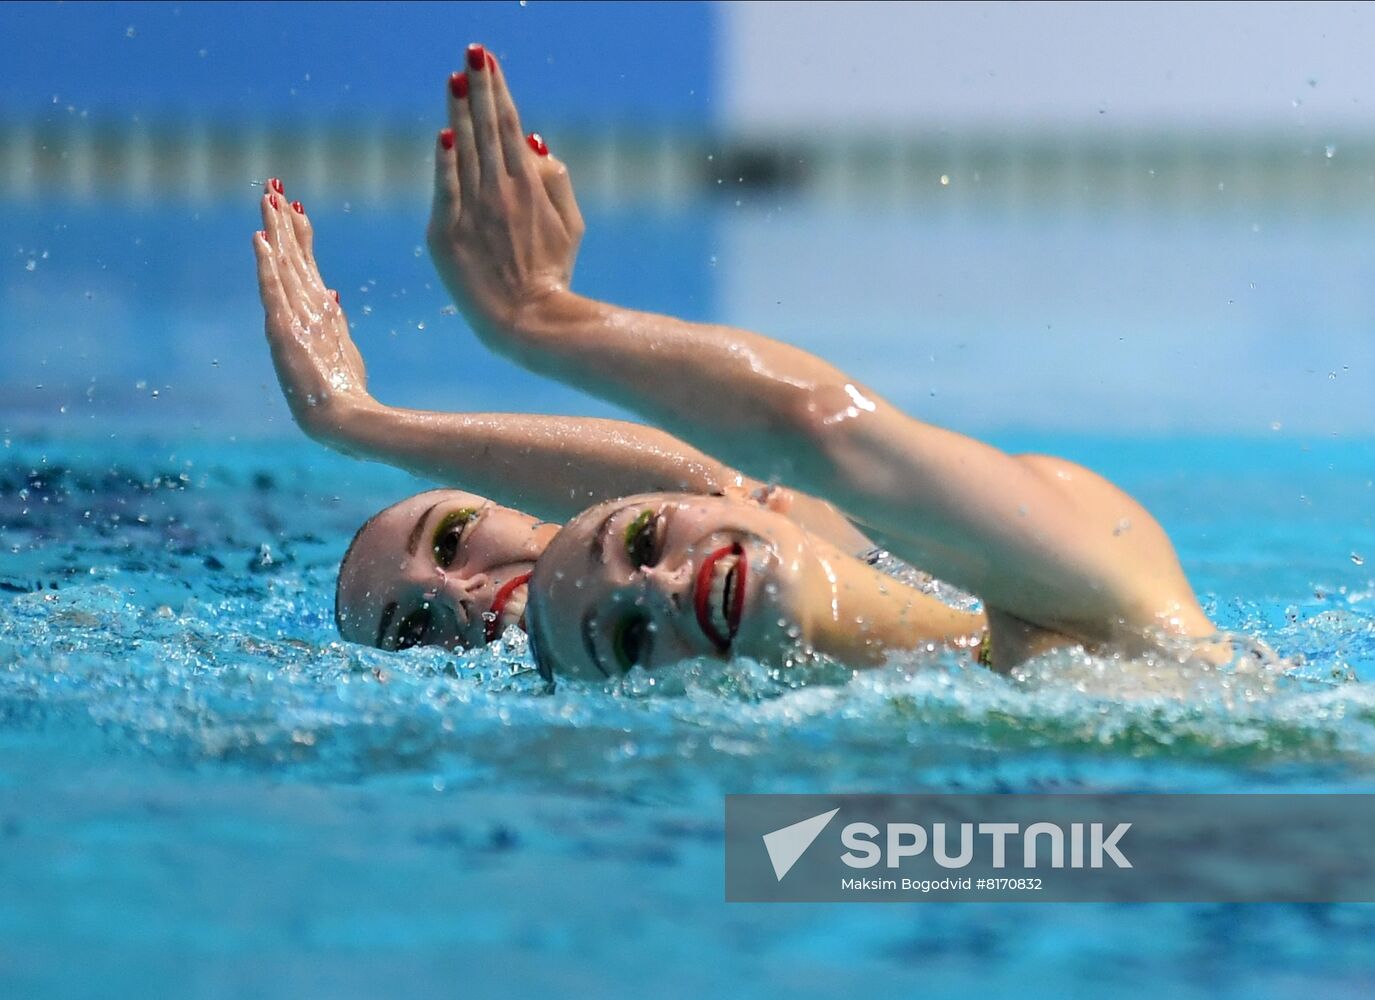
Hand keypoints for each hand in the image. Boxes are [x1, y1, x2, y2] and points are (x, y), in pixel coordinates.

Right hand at [253, 182, 369, 443]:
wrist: (341, 420)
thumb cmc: (344, 392)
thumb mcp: (342, 346)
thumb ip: (333, 320)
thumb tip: (332, 294)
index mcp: (315, 312)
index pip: (304, 265)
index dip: (299, 235)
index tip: (296, 205)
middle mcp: (299, 312)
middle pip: (288, 258)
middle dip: (281, 223)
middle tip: (273, 186)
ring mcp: (289, 321)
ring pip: (280, 266)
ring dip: (273, 233)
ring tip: (267, 201)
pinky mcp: (284, 333)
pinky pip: (274, 292)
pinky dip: (267, 266)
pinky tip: (261, 242)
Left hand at [427, 44, 584, 334]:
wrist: (528, 320)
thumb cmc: (552, 275)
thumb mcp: (572, 226)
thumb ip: (557, 180)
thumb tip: (538, 140)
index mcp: (530, 185)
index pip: (511, 125)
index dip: (499, 89)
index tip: (487, 59)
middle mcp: (502, 190)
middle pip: (488, 129)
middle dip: (480, 88)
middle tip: (471, 53)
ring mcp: (474, 211)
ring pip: (465, 152)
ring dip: (459, 113)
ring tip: (455, 81)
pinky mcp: (449, 234)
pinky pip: (446, 190)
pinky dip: (444, 163)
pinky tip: (444, 136)